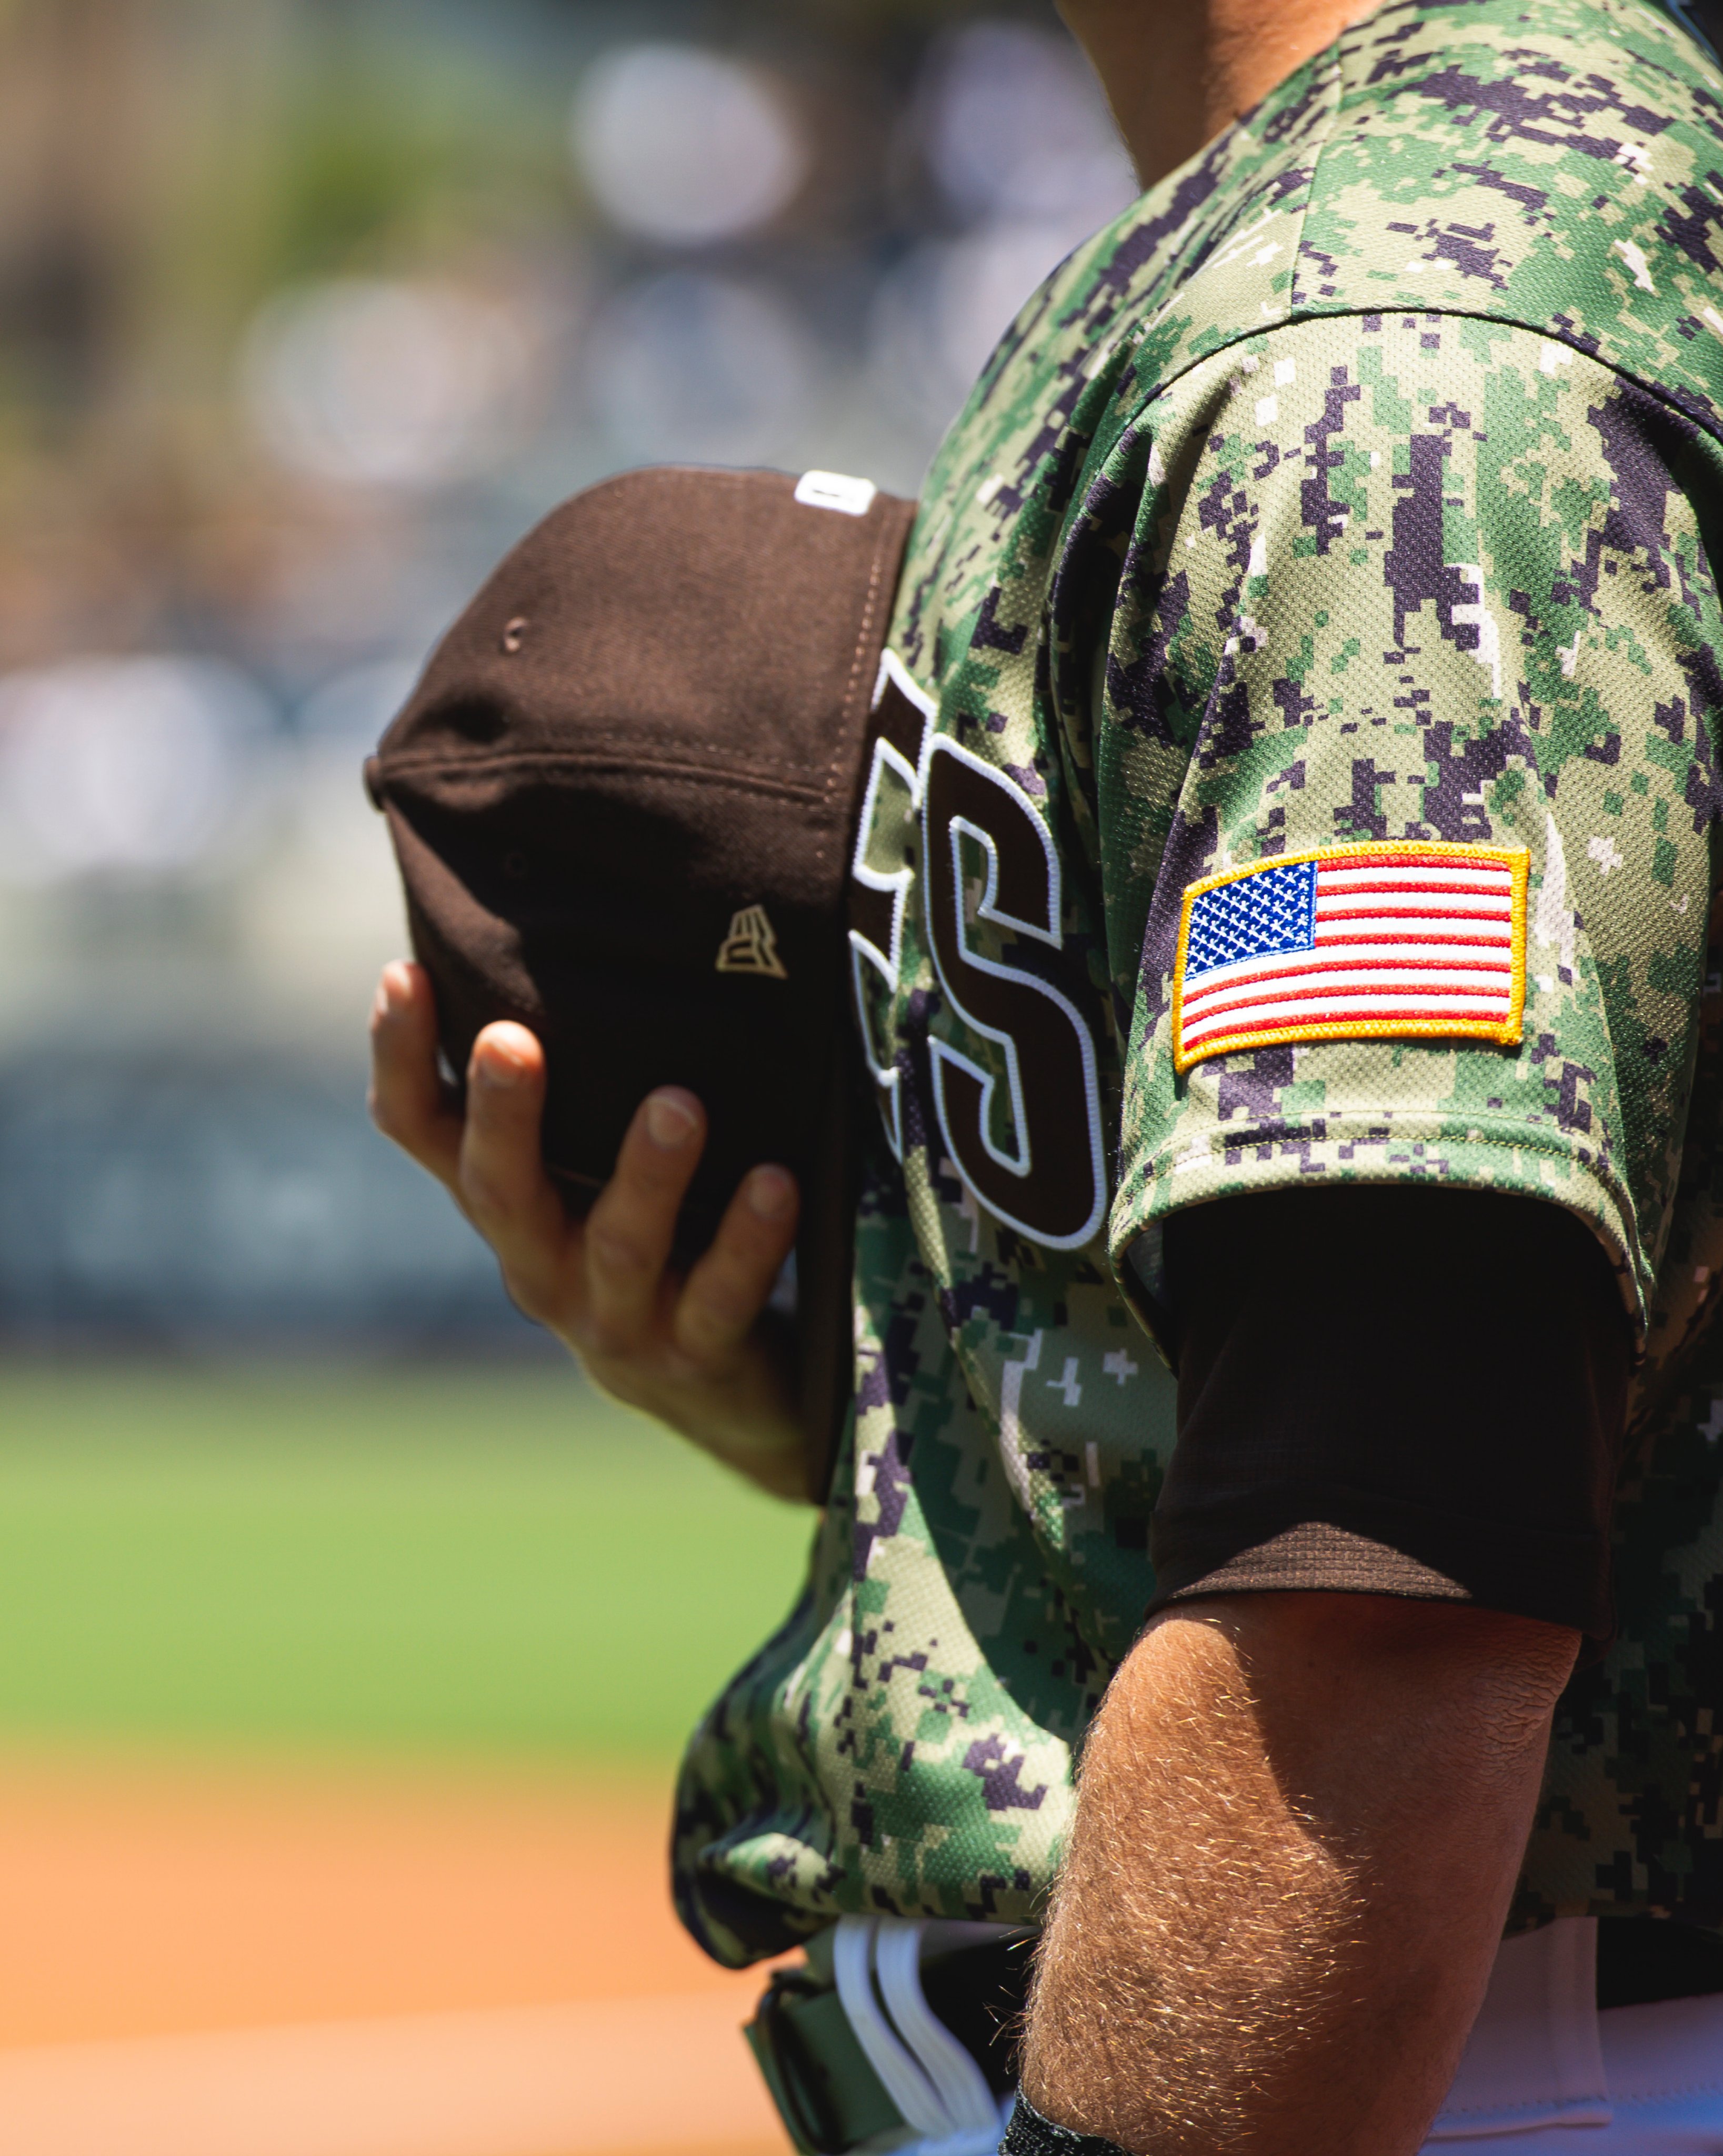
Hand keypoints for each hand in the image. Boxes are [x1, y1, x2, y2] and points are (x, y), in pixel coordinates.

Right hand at [368, 959, 812, 1499]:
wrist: (710, 1391)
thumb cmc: (645, 1234)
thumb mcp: (585, 1167)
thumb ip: (573, 1083)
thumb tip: (572, 928)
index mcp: (505, 1203)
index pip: (422, 1134)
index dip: (402, 1063)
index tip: (404, 974)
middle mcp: (538, 1261)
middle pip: (499, 1192)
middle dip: (504, 1116)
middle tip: (510, 1039)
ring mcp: (614, 1316)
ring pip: (617, 1246)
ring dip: (646, 1175)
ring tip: (679, 1104)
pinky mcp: (694, 1352)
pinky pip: (721, 1296)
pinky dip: (748, 1240)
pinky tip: (778, 1182)